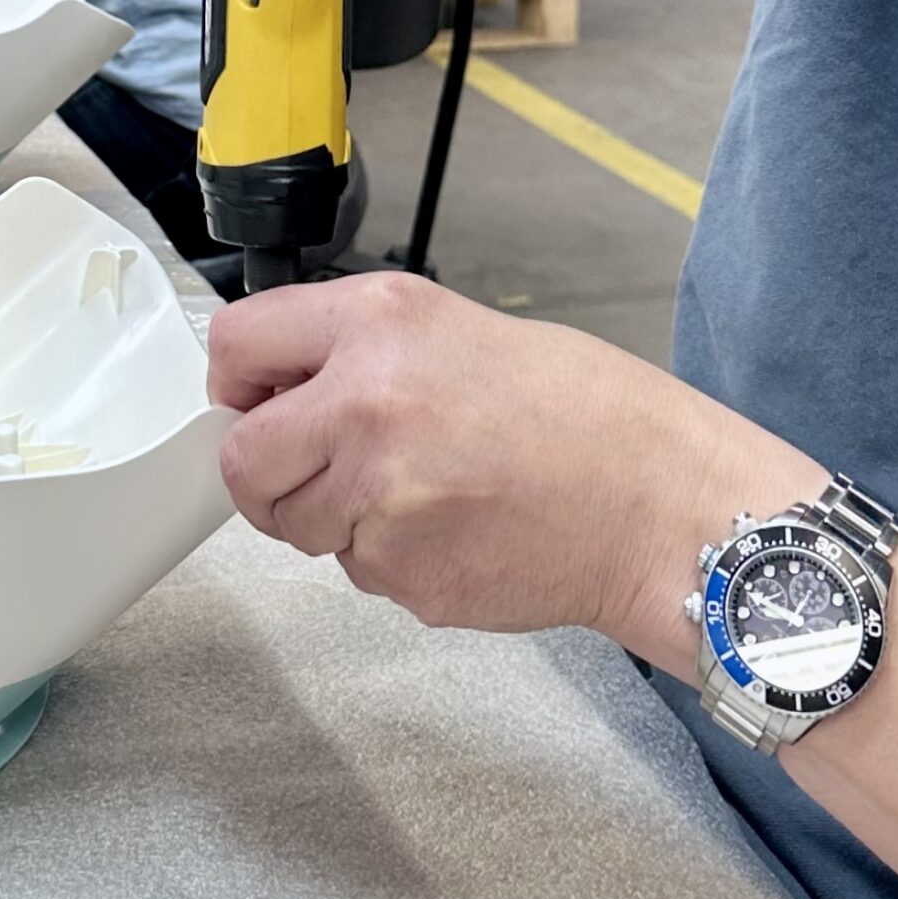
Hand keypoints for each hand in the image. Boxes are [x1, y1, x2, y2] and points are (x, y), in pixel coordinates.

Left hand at [211, 272, 819, 662]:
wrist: (663, 505)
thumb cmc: (587, 414)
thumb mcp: (458, 327)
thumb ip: (356, 349)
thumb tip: (277, 386)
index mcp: (379, 324)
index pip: (234, 348)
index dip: (241, 385)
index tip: (259, 401)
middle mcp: (365, 405)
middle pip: (241, 460)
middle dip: (269, 471)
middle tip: (325, 467)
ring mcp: (379, 499)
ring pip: (295, 525)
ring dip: (333, 518)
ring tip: (422, 492)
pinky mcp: (402, 574)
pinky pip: (357, 570)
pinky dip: (391, 558)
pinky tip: (457, 529)